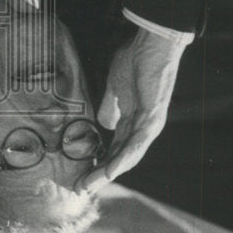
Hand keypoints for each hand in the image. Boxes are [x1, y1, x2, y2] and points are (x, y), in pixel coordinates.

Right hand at [78, 26, 186, 192]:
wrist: (152, 45)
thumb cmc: (135, 60)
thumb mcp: (114, 87)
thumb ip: (109, 106)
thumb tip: (103, 123)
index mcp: (132, 121)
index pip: (114, 148)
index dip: (98, 162)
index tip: (80, 175)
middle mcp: (141, 128)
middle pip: (119, 158)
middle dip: (100, 174)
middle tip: (80, 188)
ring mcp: (148, 125)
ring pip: (128, 156)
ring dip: (109, 172)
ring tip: (91, 185)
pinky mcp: (152, 119)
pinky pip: (137, 144)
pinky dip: (123, 159)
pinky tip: (111, 171)